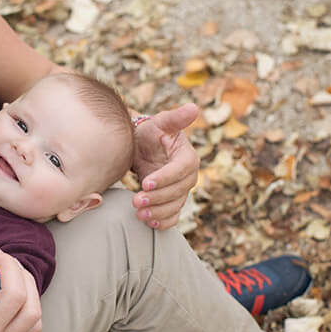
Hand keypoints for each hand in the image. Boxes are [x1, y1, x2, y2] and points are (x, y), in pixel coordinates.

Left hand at [130, 104, 199, 229]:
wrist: (143, 149)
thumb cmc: (151, 134)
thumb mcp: (160, 123)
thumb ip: (174, 118)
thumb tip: (194, 108)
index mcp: (188, 157)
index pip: (180, 170)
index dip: (165, 178)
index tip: (145, 183)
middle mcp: (188, 176)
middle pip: (177, 192)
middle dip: (157, 198)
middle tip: (136, 200)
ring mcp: (181, 191)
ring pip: (174, 206)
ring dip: (158, 212)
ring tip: (138, 213)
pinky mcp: (172, 202)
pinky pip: (172, 216)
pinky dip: (163, 222)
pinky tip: (149, 223)